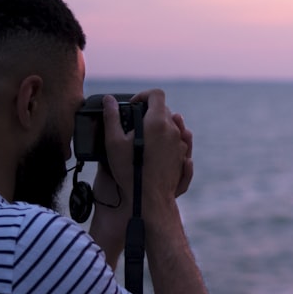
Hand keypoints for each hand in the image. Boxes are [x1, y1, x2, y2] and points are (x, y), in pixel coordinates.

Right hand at [122, 90, 190, 207]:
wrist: (150, 199)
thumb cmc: (130, 171)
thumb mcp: (113, 142)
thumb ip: (111, 117)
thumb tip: (109, 100)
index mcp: (157, 121)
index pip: (156, 94)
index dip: (143, 95)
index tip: (133, 106)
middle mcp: (173, 130)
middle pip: (165, 110)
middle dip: (150, 112)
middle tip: (135, 124)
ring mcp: (180, 144)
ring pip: (174, 126)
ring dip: (161, 126)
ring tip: (146, 137)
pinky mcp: (183, 157)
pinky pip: (180, 141)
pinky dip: (170, 140)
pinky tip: (159, 149)